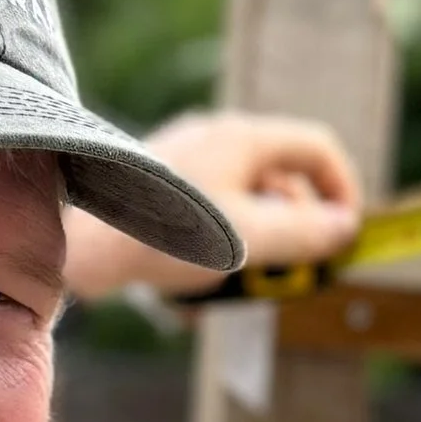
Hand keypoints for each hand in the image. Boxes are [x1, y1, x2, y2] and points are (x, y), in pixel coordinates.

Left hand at [62, 110, 363, 299]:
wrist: (77, 240)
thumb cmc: (163, 233)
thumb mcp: (249, 240)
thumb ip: (304, 234)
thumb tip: (344, 227)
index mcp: (244, 138)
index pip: (317, 148)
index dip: (342, 189)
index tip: (343, 233)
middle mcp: (215, 137)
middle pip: (281, 177)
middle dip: (294, 227)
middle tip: (291, 272)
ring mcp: (184, 158)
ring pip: (244, 198)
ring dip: (256, 242)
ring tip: (239, 284)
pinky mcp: (157, 185)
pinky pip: (208, 210)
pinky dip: (219, 242)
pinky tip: (199, 284)